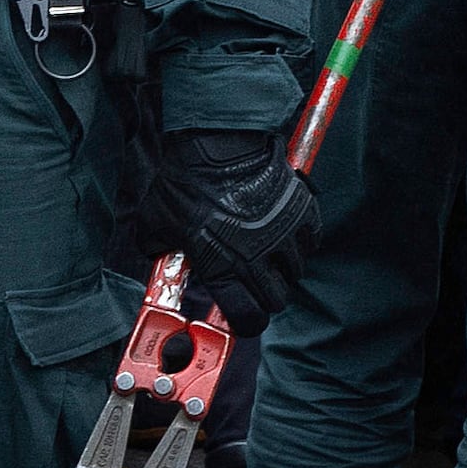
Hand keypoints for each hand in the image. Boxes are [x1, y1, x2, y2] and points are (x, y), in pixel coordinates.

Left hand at [153, 127, 319, 334]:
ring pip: (295, 271)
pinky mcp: (302, 213)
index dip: (244, 323)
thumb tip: (162, 259)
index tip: (239, 317)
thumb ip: (161, 251)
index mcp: (223, 268)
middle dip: (264, 297)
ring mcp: (285, 236)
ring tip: (267, 252)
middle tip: (253, 285)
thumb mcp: (155, 224)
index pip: (247, 319)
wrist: (218, 143)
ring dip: (282, 268)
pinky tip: (284, 233)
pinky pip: (310, 241)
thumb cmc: (185, 184)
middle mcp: (259, 259)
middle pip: (276, 301)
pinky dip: (300, 242)